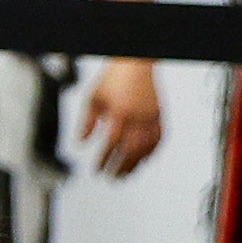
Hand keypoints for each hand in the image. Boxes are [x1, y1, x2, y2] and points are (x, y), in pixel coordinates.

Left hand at [81, 53, 164, 174]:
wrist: (135, 64)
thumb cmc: (114, 78)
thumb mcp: (93, 98)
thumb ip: (87, 122)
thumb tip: (81, 141)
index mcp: (120, 113)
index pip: (111, 143)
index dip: (104, 159)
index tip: (98, 169)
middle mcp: (138, 117)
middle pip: (130, 150)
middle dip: (120, 167)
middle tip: (112, 178)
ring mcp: (151, 117)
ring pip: (146, 147)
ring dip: (136, 164)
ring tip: (126, 174)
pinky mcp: (159, 115)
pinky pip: (159, 138)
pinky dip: (151, 151)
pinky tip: (144, 159)